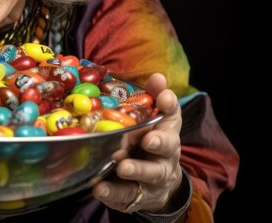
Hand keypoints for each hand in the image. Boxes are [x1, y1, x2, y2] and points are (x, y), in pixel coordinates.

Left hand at [92, 73, 182, 212]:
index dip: (168, 106)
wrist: (158, 187)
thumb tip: (158, 76)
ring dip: (136, 169)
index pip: (172, 114)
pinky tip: (99, 187)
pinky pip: (125, 195)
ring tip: (122, 166)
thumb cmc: (148, 142)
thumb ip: (152, 97)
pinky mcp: (136, 195)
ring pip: (149, 173)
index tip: (163, 98)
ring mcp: (153, 177)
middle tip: (148, 139)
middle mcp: (165, 154)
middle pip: (167, 147)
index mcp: (166, 130)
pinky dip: (113, 192)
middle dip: (159, 142)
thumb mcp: (151, 120)